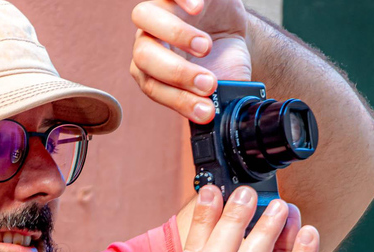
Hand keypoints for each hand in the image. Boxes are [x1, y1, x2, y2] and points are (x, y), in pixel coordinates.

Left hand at [130, 0, 250, 122]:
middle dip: (177, 73)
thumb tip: (215, 118)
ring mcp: (158, 13)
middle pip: (143, 55)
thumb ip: (213, 100)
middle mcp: (148, 41)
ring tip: (206, 47)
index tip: (207, 110)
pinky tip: (198, 9)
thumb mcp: (220, 82)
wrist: (230, 30)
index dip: (179, 101)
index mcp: (150, 70)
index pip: (152, 86)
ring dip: (175, 35)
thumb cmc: (220, 60)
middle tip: (209, 83)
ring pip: (143, 17)